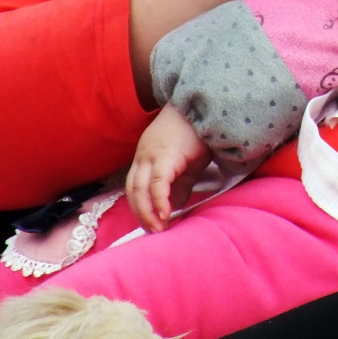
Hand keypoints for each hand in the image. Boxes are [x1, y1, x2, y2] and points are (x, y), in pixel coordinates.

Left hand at [126, 104, 212, 232]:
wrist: (205, 105)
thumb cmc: (198, 131)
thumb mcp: (188, 161)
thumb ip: (180, 183)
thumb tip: (175, 205)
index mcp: (145, 156)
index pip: (134, 187)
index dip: (140, 208)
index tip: (150, 225)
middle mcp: (143, 156)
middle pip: (132, 191)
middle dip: (141, 215)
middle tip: (154, 233)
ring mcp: (151, 155)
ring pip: (140, 190)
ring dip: (147, 213)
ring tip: (159, 229)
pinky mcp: (166, 156)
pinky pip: (158, 183)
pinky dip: (159, 201)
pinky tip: (166, 214)